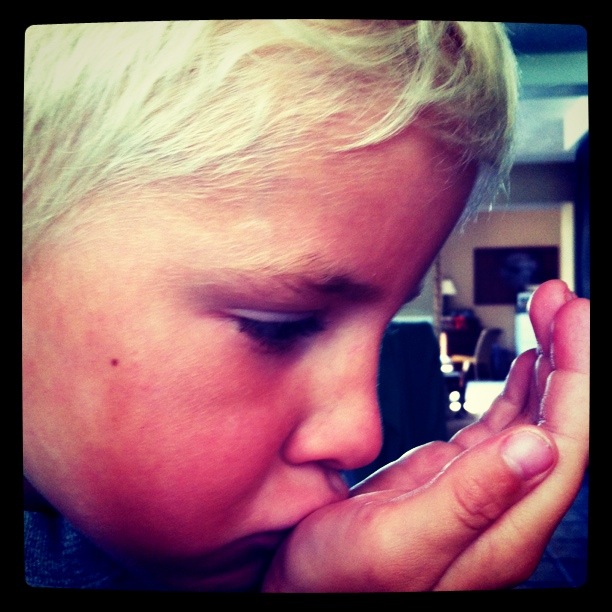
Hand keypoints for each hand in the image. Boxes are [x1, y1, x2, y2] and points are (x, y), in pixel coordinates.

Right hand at [262, 280, 588, 591]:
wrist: (302, 585)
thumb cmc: (341, 581)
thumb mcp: (400, 542)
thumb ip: (469, 501)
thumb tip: (536, 449)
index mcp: (503, 528)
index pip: (565, 442)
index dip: (577, 376)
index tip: (572, 318)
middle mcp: (502, 507)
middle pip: (560, 423)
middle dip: (570, 357)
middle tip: (561, 302)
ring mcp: (480, 488)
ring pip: (536, 417)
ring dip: (550, 362)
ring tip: (549, 314)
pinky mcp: (453, 475)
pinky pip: (503, 422)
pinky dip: (520, 386)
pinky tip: (528, 363)